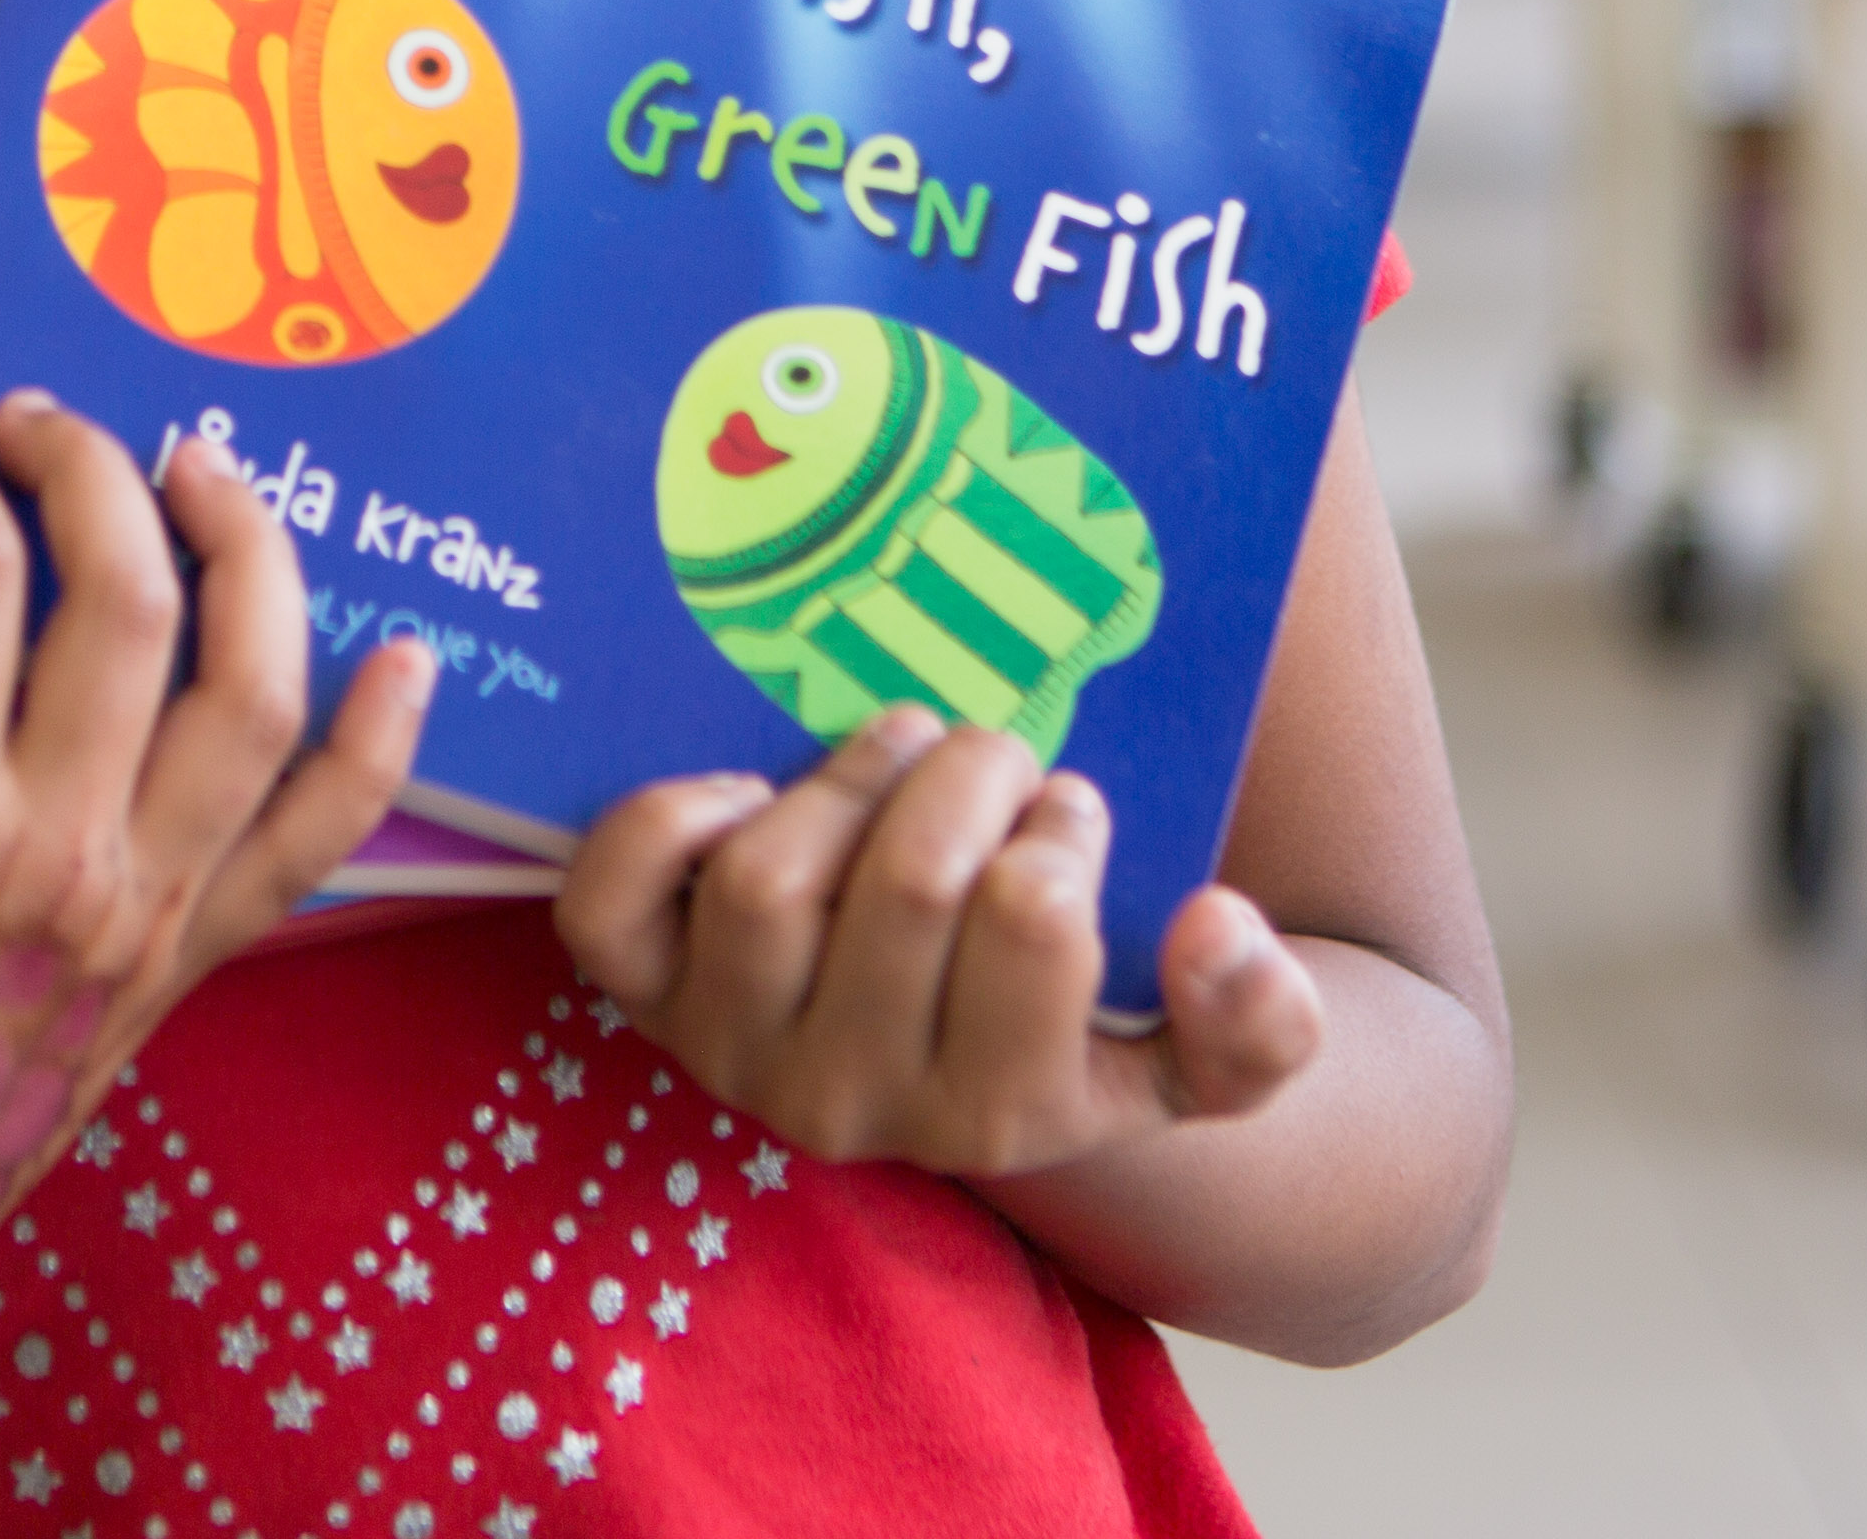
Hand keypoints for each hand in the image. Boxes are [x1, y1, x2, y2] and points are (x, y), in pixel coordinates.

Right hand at [0, 386, 430, 1393]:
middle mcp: (62, 847)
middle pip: (126, 597)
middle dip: (86, 469)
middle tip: (35, 420)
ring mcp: (146, 905)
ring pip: (253, 694)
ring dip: (247, 556)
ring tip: (201, 469)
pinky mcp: (191, 957)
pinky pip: (318, 844)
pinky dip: (378, 748)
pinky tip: (408, 658)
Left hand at [554, 708, 1327, 1182]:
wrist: (961, 1088)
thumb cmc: (1082, 1034)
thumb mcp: (1200, 1060)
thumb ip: (1258, 1025)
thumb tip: (1220, 927)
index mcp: (997, 1115)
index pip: (1033, 919)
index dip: (1059, 825)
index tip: (1067, 806)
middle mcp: (850, 1106)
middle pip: (904, 883)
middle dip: (968, 773)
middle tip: (992, 751)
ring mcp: (731, 1053)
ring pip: (769, 880)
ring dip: (845, 776)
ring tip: (899, 751)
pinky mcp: (643, 999)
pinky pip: (608, 908)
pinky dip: (665, 821)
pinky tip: (747, 790)